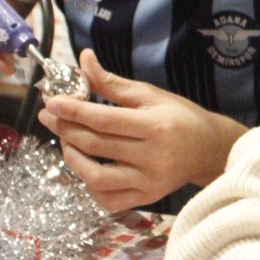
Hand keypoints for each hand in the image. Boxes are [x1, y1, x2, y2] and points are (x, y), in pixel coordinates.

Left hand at [38, 49, 246, 211]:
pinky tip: (86, 169)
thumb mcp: (150, 95)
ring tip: (67, 143)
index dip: (73, 111)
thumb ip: (113, 83)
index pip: (104, 120)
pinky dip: (90, 186)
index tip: (51, 101)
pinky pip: (108, 199)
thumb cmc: (180, 117)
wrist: (210, 150)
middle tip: (49, 116)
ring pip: (97, 177)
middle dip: (65, 129)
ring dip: (73, 159)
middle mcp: (152, 156)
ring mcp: (149, 182)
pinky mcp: (147, 198)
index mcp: (155, 126)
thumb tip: (83, 60)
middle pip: (96, 145)